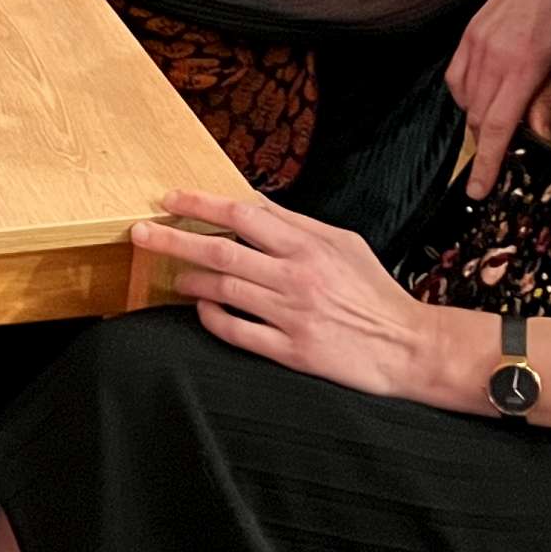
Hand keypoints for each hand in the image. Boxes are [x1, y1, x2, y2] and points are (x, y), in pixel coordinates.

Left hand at [133, 189, 438, 400]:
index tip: (169, 200)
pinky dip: (212, 317)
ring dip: (189, 280)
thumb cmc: (374, 292)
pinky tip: (202, 309)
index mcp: (309, 246)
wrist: (409, 347)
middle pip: (220, 251)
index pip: (242, 215)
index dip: (199, 205)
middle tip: (140, 233)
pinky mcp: (291, 351)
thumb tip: (252, 202)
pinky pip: (237, 331)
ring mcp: (291, 315)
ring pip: (223, 291)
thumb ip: (297, 224)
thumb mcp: (343, 243)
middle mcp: (296, 277)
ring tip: (173, 276)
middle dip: (173, 240)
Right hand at [445, 0, 550, 196]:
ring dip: (479, 119)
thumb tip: (539, 138)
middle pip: (479, 119)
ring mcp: (476, 42)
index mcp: (522, 67)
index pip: (499, 128)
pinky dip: (466, 95)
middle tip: (500, 160)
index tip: (477, 190)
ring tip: (499, 121)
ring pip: (465, 101)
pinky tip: (484, 95)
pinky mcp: (469, 32)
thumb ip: (550, 102)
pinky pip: (456, 78)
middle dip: (488, 145)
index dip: (487, 164)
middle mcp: (492, 56)